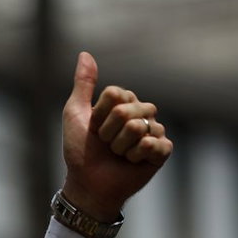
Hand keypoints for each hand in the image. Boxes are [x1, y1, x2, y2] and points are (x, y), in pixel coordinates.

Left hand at [59, 52, 171, 221]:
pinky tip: (133, 162)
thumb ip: (83, 84)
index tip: (94, 129)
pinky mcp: (162, 150)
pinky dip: (137, 156)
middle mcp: (142, 112)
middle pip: (126, 110)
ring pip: (138, 127)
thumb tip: (85, 53)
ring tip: (118, 154)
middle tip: (106, 145)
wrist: (88, 184)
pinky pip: (154, 143)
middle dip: (108, 132)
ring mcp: (155, 131)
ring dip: (120, 146)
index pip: (115, 94)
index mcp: (124, 101)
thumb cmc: (80, 151)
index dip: (99, 116)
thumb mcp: (75, 114)